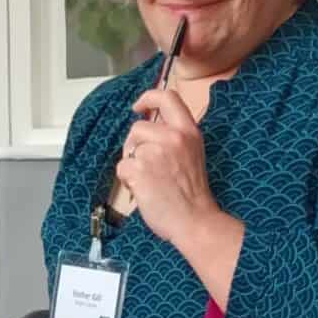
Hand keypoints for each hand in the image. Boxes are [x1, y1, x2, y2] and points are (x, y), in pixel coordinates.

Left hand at [114, 86, 221, 248]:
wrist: (194, 219)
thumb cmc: (192, 193)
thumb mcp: (192, 153)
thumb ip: (174, 137)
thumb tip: (148, 128)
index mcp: (189, 131)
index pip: (167, 97)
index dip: (148, 98)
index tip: (139, 106)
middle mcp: (173, 137)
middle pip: (138, 127)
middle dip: (134, 145)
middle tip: (144, 164)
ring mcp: (156, 153)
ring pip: (129, 149)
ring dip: (132, 164)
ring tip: (148, 180)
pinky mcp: (141, 170)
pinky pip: (122, 167)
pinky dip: (127, 180)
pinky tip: (142, 189)